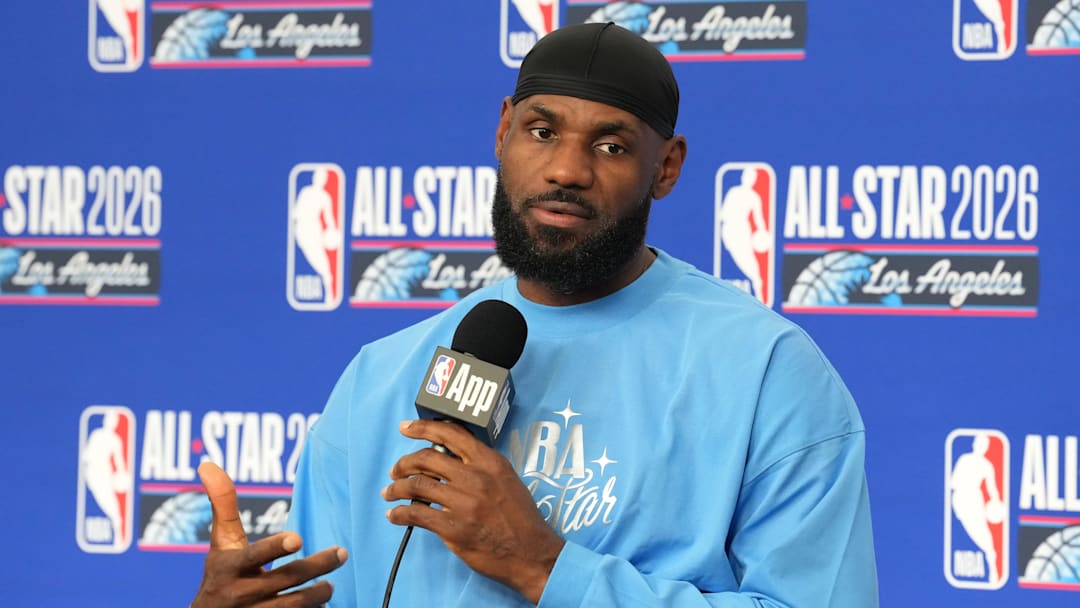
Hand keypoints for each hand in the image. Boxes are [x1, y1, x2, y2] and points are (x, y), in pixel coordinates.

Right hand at [191, 462, 347, 607]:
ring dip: (318, 595)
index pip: (254, 556)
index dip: (275, 548)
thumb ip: (222, 505)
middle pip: (286, 579)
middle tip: (340, 554)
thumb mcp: (221, 544)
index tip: (297, 538)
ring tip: (329, 586)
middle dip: (317, 566)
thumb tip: (207, 463)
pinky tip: (321, 607)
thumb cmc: (221, 574)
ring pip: (294, 606)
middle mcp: (239, 594)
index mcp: (227, 568)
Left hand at [383, 420, 564, 603]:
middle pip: (426, 459)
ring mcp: (463, 502)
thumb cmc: (521, 518)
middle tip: (396, 470)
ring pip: (417, 485)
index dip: (423, 428)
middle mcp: (475, 477)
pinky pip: (416, 513)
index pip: (451, 435)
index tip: (405, 428)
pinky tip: (394, 515)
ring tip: (390, 492)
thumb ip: (481, 467)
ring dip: (396, 487)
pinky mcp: (454, 528)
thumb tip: (450, 461)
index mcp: (490, 462)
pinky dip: (399, 513)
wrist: (532, 553)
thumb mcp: (507, 480)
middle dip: (404, 463)